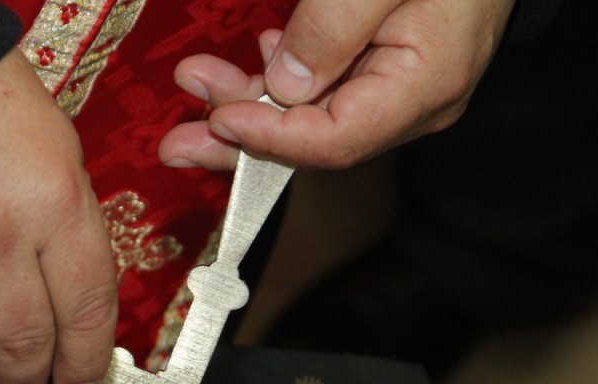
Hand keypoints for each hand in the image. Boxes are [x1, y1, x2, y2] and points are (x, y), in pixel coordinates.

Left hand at [159, 0, 517, 169]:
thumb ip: (335, 27)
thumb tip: (285, 87)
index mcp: (424, 87)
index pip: (335, 140)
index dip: (269, 137)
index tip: (217, 117)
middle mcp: (412, 104)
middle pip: (313, 141)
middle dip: (237, 138)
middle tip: (173, 143)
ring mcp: (398, 89)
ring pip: (310, 115)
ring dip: (247, 100)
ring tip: (193, 81)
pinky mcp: (384, 68)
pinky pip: (325, 89)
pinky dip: (279, 79)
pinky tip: (254, 57)